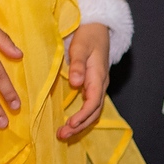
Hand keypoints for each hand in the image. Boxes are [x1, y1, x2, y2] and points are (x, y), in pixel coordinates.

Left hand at [57, 23, 109, 140]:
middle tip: (62, 135)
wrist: (98, 28)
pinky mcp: (93, 86)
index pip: (93, 102)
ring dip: (80, 124)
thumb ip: (77, 65)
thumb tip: (76, 83)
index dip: (82, 115)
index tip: (70, 123)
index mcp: (99, 77)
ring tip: (64, 133)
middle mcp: (100, 85)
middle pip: (94, 112)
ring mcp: (98, 86)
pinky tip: (71, 123)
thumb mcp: (81, 47)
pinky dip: (81, 117)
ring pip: (92, 112)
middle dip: (79, 126)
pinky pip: (90, 106)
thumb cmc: (88, 35)